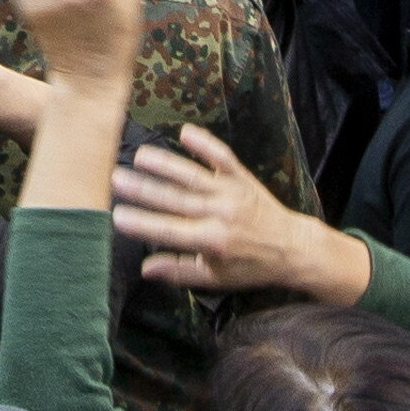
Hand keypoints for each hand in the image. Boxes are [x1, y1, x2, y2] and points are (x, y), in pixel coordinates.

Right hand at [109, 120, 372, 299]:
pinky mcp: (241, 178)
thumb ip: (179, 272)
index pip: (169, 231)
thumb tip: (145, 268)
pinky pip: (222, 157)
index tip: (117, 215)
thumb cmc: (250, 266)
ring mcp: (231, 192)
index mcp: (212, 241)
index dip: (142, 223)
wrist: (292, 247)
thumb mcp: (215, 278)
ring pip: (193, 176)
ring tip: (140, 155)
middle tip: (116, 178)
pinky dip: (205, 144)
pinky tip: (185, 132)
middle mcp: (220, 214)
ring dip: (166, 165)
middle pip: (175, 199)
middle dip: (144, 189)